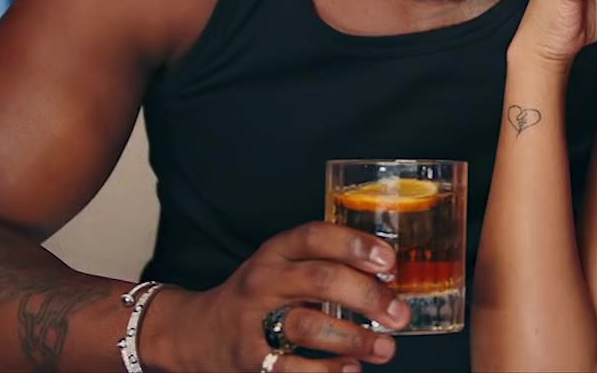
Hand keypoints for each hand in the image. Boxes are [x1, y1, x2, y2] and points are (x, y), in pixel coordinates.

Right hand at [140, 222, 407, 372]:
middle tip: (400, 314)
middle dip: (367, 296)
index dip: (355, 244)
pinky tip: (352, 369)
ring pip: (308, 326)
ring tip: (386, 348)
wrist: (196, 334)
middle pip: (320, 280)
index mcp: (276, 253)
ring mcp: (252, 322)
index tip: (389, 261)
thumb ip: (328, 266)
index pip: (316, 237)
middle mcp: (262, 282)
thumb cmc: (259, 297)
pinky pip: (292, 368)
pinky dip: (327, 371)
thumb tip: (391, 281)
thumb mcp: (284, 268)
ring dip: (354, 338)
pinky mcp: (249, 360)